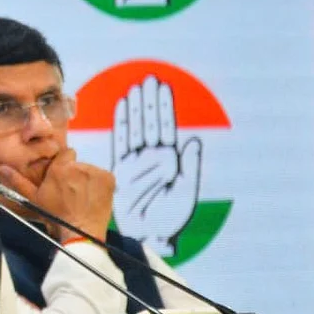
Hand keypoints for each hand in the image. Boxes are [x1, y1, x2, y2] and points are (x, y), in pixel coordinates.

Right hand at [1, 148, 115, 243]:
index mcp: (60, 169)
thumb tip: (3, 167)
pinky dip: (99, 185)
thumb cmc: (55, 217)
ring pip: (89, 170)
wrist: (81, 233)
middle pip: (77, 163)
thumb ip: (19, 181)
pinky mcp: (109, 179)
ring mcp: (96, 172)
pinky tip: (92, 197)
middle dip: (74, 174)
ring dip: (86, 179)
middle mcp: (78, 166)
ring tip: (82, 197)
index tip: (63, 178)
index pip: (65, 154)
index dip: (64, 165)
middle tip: (71, 192)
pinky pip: (102, 176)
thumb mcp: (34, 199)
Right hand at [111, 75, 201, 256]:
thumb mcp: (186, 191)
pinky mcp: (121, 168)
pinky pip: (121, 141)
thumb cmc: (169, 217)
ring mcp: (136, 161)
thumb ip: (190, 166)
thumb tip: (192, 141)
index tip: (163, 89)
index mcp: (169, 159)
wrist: (148, 233)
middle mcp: (151, 156)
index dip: (163, 108)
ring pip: (137, 128)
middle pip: (150, 123)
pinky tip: (123, 108)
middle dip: (149, 102)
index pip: (165, 127)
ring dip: (137, 108)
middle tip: (149, 80)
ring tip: (137, 89)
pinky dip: (122, 124)